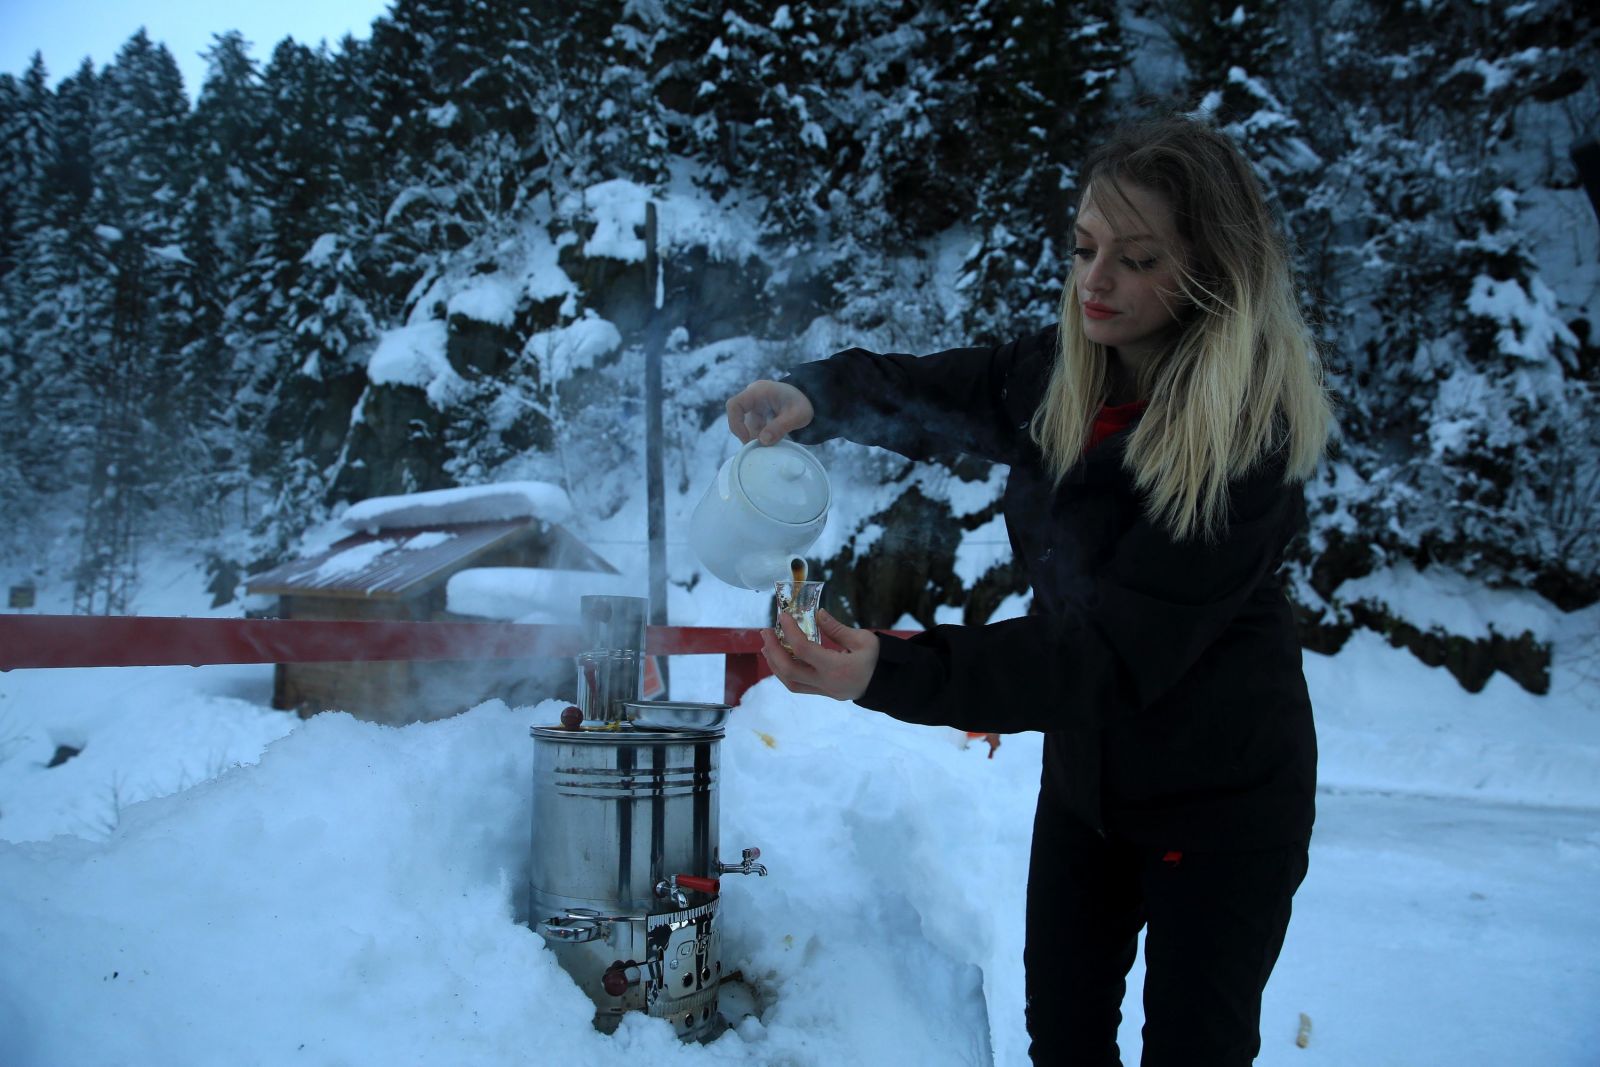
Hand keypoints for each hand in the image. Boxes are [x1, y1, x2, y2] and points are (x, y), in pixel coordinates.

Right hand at [726, 380, 813, 444]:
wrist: (813, 399)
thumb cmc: (805, 403)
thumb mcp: (797, 415)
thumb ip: (780, 427)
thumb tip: (762, 441)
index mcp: (758, 391)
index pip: (734, 405)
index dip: (735, 423)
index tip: (746, 438)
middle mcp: (753, 396)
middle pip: (737, 416)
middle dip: (745, 433)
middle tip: (756, 447)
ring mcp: (756, 404)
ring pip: (746, 423)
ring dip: (754, 436)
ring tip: (766, 446)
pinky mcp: (760, 412)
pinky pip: (754, 425)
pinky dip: (760, 435)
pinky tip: (769, 442)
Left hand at [760, 609, 879, 700]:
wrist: (888, 684)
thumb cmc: (878, 659)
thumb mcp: (863, 640)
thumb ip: (837, 629)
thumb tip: (817, 614)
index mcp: (836, 667)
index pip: (804, 649)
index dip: (790, 631)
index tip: (783, 616)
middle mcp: (826, 682)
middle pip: (789, 670)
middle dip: (773, 650)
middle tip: (765, 632)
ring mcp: (823, 690)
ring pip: (790, 682)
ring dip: (775, 664)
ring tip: (767, 646)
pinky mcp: (824, 692)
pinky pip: (798, 685)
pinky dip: (785, 671)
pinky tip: (782, 658)